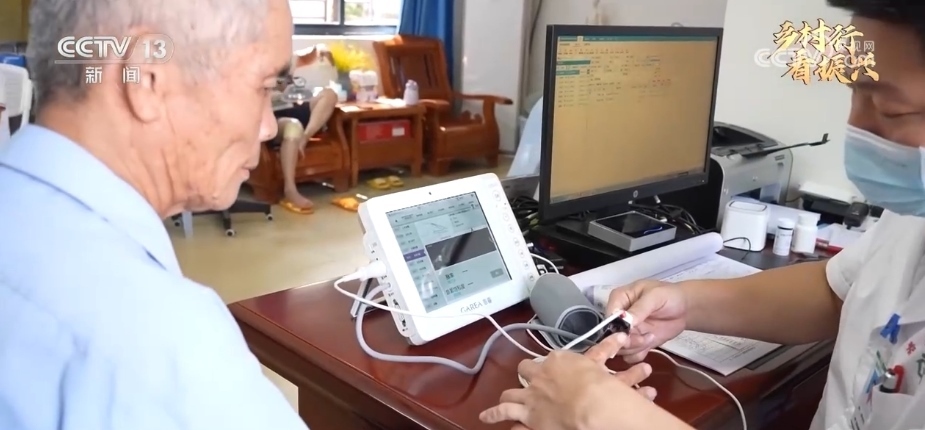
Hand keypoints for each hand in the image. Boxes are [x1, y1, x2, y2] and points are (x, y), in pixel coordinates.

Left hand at [479, 333, 655, 429]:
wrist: (592, 404)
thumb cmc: (601, 386)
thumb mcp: (605, 365)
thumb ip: (606, 353)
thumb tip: (620, 339)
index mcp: (560, 360)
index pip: (554, 358)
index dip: (555, 364)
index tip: (559, 367)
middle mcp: (542, 375)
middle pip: (527, 369)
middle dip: (527, 372)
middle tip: (528, 375)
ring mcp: (531, 395)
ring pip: (511, 393)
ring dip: (506, 397)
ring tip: (499, 400)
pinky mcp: (527, 415)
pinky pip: (505, 413)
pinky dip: (494, 415)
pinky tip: (486, 416)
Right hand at [606, 280, 687, 362]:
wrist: (686, 309)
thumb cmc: (669, 296)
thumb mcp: (655, 297)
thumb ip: (639, 308)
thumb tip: (625, 320)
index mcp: (619, 299)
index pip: (608, 316)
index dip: (616, 327)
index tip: (631, 330)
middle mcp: (619, 317)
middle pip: (611, 336)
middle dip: (627, 340)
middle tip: (645, 337)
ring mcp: (627, 332)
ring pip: (620, 348)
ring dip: (635, 347)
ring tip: (650, 337)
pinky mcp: (636, 344)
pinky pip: (629, 356)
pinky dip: (639, 354)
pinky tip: (650, 344)